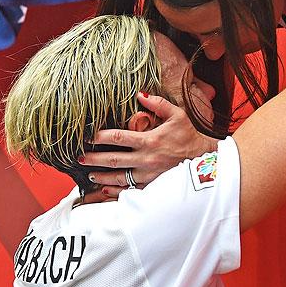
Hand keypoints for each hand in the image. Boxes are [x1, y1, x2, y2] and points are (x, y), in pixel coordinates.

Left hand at [80, 93, 217, 197]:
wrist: (205, 160)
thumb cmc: (190, 136)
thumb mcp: (177, 115)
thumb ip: (158, 103)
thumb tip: (139, 93)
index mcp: (150, 140)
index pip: (119, 138)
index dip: (100, 137)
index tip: (88, 136)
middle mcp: (147, 159)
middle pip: (114, 159)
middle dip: (94, 158)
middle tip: (80, 157)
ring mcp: (149, 176)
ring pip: (119, 178)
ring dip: (102, 176)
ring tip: (90, 173)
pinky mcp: (153, 187)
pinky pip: (131, 191)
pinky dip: (116, 192)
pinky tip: (105, 191)